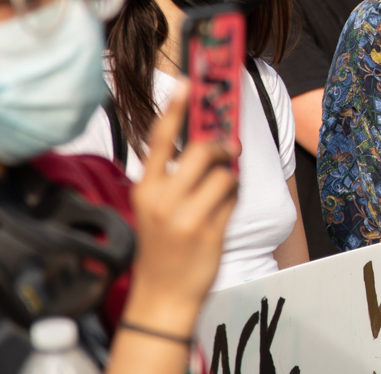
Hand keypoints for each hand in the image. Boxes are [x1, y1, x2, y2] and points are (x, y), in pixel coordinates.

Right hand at [122, 81, 237, 334]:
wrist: (162, 296)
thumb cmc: (162, 248)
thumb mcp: (156, 209)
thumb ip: (175, 178)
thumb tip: (209, 144)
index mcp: (144, 189)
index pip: (159, 139)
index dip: (176, 108)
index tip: (189, 83)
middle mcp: (162, 200)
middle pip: (202, 151)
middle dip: (222, 148)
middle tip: (229, 151)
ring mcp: (187, 216)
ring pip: (225, 174)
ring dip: (231, 178)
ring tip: (223, 192)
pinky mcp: (210, 232)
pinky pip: (234, 199)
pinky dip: (235, 198)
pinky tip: (224, 210)